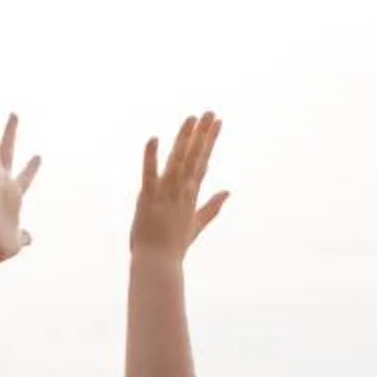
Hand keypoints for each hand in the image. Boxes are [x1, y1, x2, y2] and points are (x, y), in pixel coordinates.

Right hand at [0, 102, 39, 265]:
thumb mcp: (16, 242)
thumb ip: (23, 237)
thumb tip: (30, 238)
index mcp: (12, 196)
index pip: (24, 177)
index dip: (32, 167)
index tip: (39, 156)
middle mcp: (1, 182)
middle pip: (6, 151)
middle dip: (10, 133)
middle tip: (15, 114)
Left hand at [132, 112, 228, 258]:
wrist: (158, 264)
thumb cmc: (174, 247)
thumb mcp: (197, 225)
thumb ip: (212, 207)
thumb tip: (228, 192)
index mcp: (191, 195)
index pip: (203, 162)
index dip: (210, 141)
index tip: (217, 122)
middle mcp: (182, 191)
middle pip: (195, 157)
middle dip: (203, 134)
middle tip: (210, 112)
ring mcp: (166, 194)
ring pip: (177, 161)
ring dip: (184, 138)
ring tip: (192, 118)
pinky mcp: (148, 198)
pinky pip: (150, 173)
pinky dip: (151, 156)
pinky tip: (154, 138)